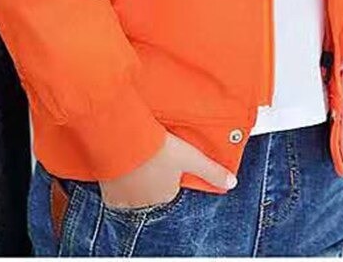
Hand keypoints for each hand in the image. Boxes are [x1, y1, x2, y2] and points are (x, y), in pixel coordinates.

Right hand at [99, 130, 237, 209]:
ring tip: (135, 155)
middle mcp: (148, 202)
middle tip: (150, 151)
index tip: (164, 153)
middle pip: (153, 187)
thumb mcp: (190, 156)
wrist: (124, 141)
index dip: (169, 167)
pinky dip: (118, 181)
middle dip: (152, 172)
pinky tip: (121, 165)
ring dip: (135, 175)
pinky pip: (116, 191)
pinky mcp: (111, 196)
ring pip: (135, 188)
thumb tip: (232, 183)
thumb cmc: (157, 148)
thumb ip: (211, 171)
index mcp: (167, 194)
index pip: (171, 184)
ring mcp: (128, 200)